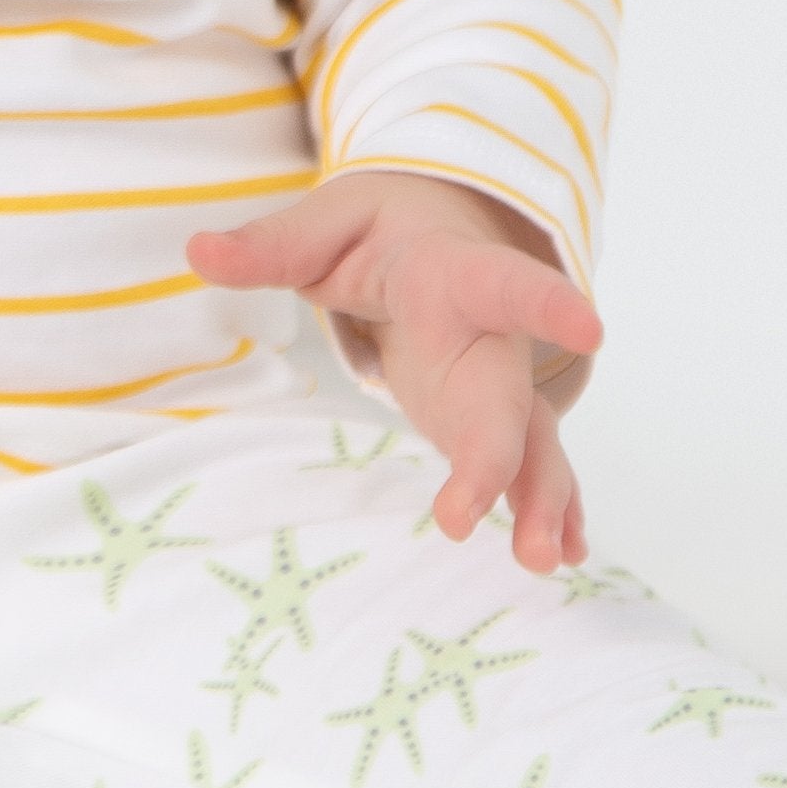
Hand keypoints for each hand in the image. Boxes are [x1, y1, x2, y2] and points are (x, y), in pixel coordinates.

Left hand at [186, 170, 601, 569]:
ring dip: (542, 503)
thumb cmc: (378, 228)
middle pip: (509, 398)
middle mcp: (490, 335)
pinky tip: (563, 556)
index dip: (547, 305)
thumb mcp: (323, 224)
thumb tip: (197, 252)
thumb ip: (269, 245)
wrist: (437, 231)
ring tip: (546, 563)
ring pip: (532, 444)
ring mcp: (498, 383)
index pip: (503, 284)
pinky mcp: (492, 420)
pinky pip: (529, 466)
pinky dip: (548, 507)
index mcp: (452, 274)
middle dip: (514, 462)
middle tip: (510, 526)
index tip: (589, 329)